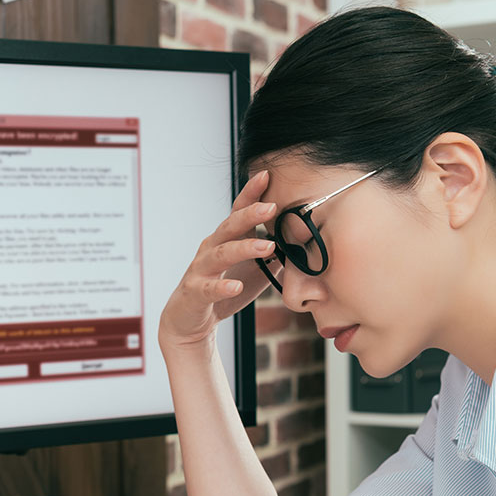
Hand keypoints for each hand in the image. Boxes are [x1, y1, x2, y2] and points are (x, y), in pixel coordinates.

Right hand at [158, 169, 279, 349]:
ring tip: (267, 246)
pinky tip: (236, 286)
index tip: (268, 175)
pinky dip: (222, 287)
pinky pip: (208, 289)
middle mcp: (211, 248)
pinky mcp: (194, 293)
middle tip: (272, 206)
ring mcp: (201, 270)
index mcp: (226, 239)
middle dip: (250, 214)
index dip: (252, 193)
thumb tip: (305, 242)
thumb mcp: (254, 269)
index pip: (238, 211)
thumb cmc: (225, 288)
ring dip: (244, 249)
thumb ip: (274, 254)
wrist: (190, 321)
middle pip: (230, 226)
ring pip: (220, 254)